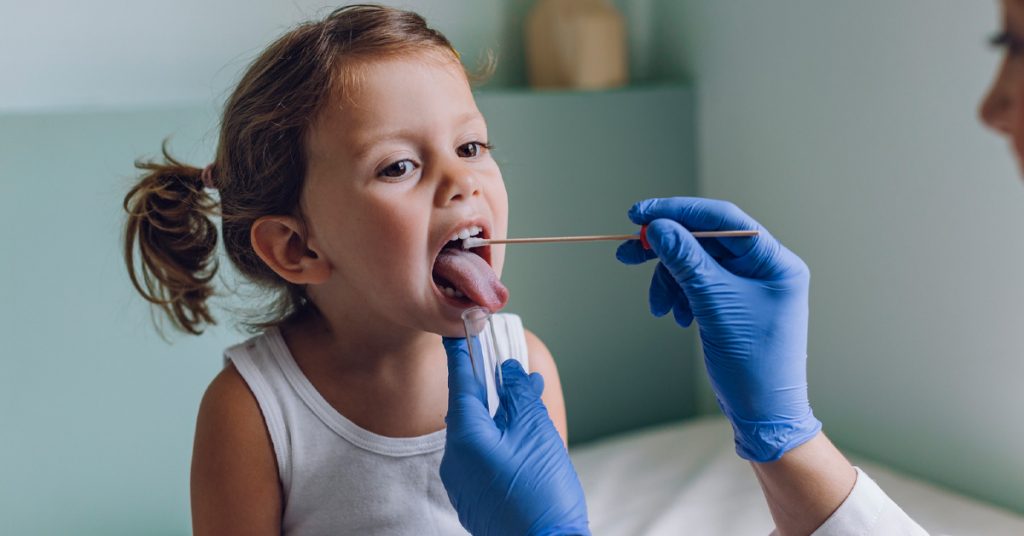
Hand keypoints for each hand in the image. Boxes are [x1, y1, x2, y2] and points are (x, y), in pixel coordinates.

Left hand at [440, 337, 589, 535]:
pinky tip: (525, 439)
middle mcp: (456, 460)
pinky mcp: (475, 500)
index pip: (460, 384)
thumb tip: (510, 372)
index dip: (462, 355)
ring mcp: (463, 484)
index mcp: (466, 438)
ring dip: (502, 417)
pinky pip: (483, 459)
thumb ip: (520, 395)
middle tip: (511, 370)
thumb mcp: (536, 432)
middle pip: (470, 410)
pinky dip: (501, 442)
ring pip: (479, 436)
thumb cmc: (542, 494)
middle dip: (493, 390)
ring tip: (530, 404)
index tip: (458, 332)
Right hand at [616, 197, 820, 461]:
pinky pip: (697, 285)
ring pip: (696, 264)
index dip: (679, 211)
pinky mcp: (733, 303)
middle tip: (629, 252)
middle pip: (706, 240)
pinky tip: (675, 316)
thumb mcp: (715, 306)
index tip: (640, 214)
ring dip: (670, 280)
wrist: (762, 414)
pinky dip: (679, 296)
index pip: (723, 219)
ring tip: (659, 308)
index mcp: (774, 262)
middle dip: (667, 249)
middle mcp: (764, 268)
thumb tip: (660, 227)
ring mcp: (749, 286)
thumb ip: (687, 261)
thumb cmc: (753, 364)